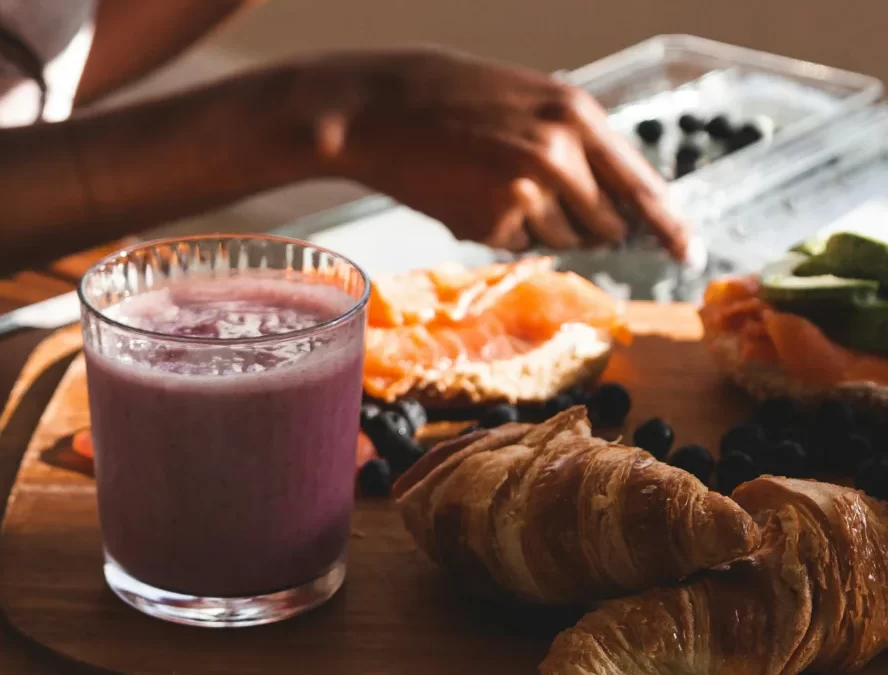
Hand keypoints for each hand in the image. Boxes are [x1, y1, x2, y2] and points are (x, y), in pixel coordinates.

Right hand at [307, 48, 689, 258]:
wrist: (379, 108)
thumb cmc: (452, 101)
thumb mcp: (530, 103)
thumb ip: (577, 147)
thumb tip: (612, 209)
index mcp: (578, 115)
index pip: (643, 185)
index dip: (669, 226)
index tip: (689, 254)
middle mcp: (563, 153)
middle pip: (606, 226)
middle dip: (586, 227)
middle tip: (540, 201)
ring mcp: (529, 189)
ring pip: (561, 238)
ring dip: (534, 224)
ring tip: (488, 181)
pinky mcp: (493, 220)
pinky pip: (516, 243)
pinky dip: (497, 230)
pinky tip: (466, 193)